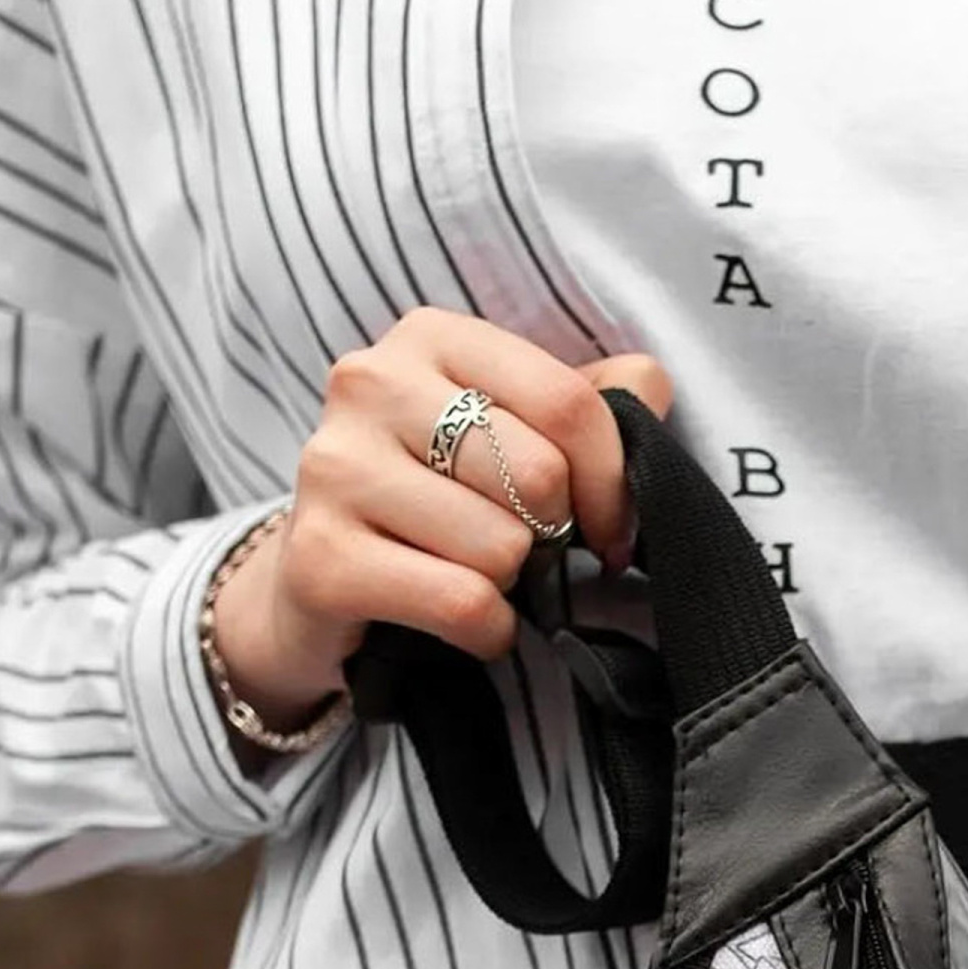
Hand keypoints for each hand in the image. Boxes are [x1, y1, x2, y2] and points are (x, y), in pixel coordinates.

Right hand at [212, 308, 673, 730]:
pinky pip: (462, 603)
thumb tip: (648, 386)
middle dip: (553, 533)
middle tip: (527, 550)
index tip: (607, 525)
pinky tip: (463, 620)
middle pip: (537, 475)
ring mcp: (334, 469)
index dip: (612, 481)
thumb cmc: (441, 499)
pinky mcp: (320, 559)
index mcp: (429, 338)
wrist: (326, 579)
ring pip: (500, 546)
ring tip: (474, 573)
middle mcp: (369, 383)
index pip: (568, 403)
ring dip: (510, 583)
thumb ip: (592, 401)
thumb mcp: (518, 431)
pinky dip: (486, 630)